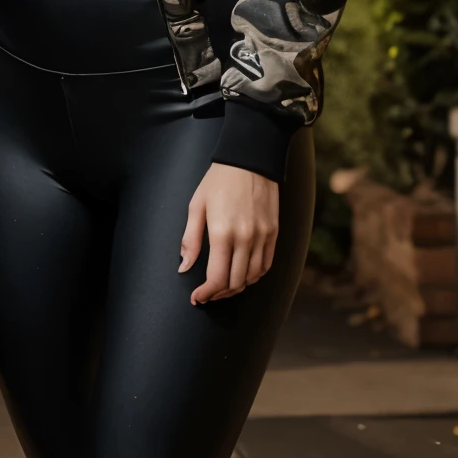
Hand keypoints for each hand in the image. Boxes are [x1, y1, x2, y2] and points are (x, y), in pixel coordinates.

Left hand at [180, 163, 279, 304]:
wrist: (250, 160)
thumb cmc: (218, 181)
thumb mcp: (196, 207)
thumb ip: (190, 240)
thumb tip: (184, 267)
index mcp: (222, 233)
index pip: (217, 278)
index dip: (206, 293)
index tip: (197, 297)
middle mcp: (245, 238)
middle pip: (235, 282)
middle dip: (219, 294)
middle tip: (208, 294)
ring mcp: (262, 236)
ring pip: (252, 277)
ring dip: (237, 287)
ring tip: (223, 286)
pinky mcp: (273, 232)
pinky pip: (266, 265)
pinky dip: (254, 275)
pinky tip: (243, 274)